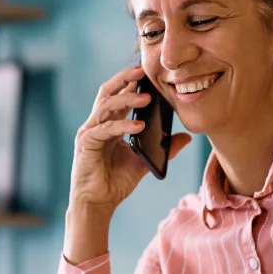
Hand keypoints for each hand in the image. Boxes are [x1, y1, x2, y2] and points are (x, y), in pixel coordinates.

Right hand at [69, 64, 191, 214]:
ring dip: (126, 99)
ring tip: (147, 97)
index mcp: (109, 125)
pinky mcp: (86, 144)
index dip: (130, 81)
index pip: (118, 96)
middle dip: (124, 78)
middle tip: (142, 70)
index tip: (147, 71)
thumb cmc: (115, 182)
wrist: (98, 203)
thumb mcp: (144, 161)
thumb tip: (186, 138)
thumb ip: (163, 148)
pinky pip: (106, 129)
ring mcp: (89, 132)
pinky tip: (139, 125)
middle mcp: (97, 124)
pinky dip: (123, 125)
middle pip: (107, 92)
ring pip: (106, 106)